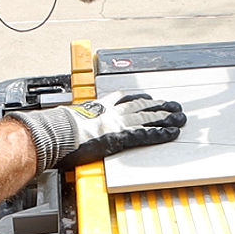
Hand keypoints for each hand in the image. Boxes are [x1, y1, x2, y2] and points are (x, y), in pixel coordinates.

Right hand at [8, 92, 186, 169]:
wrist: (54, 135)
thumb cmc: (54, 131)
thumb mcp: (66, 121)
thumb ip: (77, 123)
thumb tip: (73, 129)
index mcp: (97, 106)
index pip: (122, 98)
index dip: (137, 97)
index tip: (147, 96)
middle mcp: (110, 112)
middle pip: (140, 106)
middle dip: (159, 105)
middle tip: (174, 105)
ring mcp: (116, 123)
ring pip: (147, 118)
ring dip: (166, 118)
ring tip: (180, 117)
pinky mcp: (120, 137)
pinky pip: (145, 134)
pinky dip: (161, 133)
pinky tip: (172, 133)